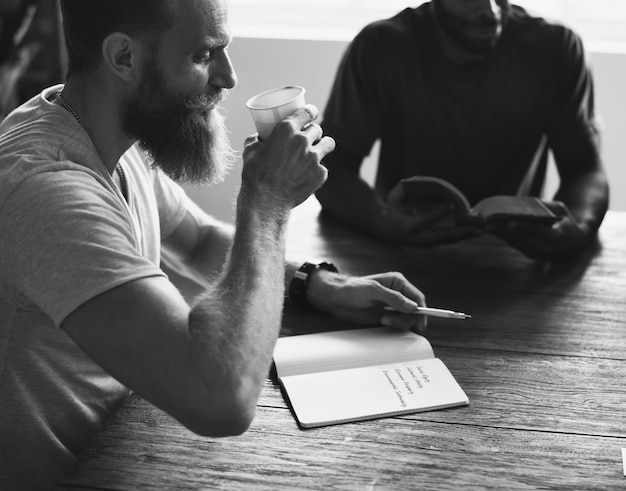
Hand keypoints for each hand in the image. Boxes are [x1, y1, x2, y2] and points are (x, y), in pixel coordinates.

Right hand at [241, 105, 334, 209]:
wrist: (266, 200)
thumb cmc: (255, 174)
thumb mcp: (250, 152)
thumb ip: (256, 140)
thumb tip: (257, 137)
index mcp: (286, 129)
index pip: (307, 111)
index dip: (310, 111)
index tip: (311, 114)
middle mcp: (303, 140)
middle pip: (316, 129)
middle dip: (313, 132)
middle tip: (308, 139)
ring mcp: (314, 157)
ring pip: (328, 143)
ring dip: (323, 145)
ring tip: (318, 151)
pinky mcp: (320, 173)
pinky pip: (323, 166)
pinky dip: (316, 169)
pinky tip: (309, 174)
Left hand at [307, 270, 428, 331]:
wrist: (336, 299)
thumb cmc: (352, 289)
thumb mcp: (373, 291)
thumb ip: (394, 298)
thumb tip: (413, 307)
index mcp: (397, 282)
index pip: (417, 297)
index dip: (422, 309)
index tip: (421, 322)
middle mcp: (398, 294)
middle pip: (414, 311)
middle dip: (406, 318)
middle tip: (389, 319)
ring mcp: (392, 306)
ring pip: (407, 319)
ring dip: (398, 323)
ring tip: (383, 320)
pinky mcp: (386, 316)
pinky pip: (398, 324)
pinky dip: (394, 327)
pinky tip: (383, 322)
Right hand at [381, 182, 481, 246]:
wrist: (388, 230)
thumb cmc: (392, 209)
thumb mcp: (394, 196)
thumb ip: (404, 188)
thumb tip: (417, 181)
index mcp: (408, 227)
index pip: (425, 220)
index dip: (438, 212)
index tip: (452, 205)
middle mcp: (418, 238)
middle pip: (441, 236)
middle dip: (460, 232)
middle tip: (475, 228)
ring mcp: (426, 243)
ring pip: (448, 240)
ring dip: (466, 235)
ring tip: (482, 230)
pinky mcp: (432, 243)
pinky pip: (450, 240)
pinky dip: (463, 235)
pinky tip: (476, 231)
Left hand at [490, 201, 590, 259]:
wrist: (574, 244)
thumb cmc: (566, 221)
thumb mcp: (560, 209)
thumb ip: (543, 207)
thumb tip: (521, 204)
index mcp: (556, 238)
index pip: (537, 231)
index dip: (523, 227)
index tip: (509, 222)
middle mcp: (544, 249)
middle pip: (520, 237)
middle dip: (502, 229)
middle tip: (486, 222)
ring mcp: (535, 253)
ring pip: (513, 240)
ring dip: (496, 232)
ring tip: (481, 224)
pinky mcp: (527, 253)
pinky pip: (512, 242)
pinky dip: (500, 234)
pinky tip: (487, 227)